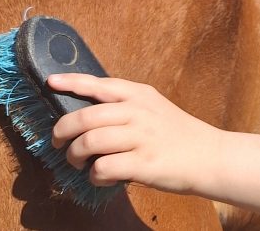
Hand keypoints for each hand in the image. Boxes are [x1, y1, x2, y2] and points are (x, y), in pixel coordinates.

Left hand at [49, 74, 221, 193]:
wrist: (209, 156)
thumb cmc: (177, 134)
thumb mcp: (154, 108)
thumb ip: (125, 106)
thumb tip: (86, 115)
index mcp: (139, 95)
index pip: (98, 84)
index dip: (71, 83)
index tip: (50, 83)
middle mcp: (138, 112)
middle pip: (84, 117)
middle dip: (62, 133)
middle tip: (59, 144)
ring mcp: (141, 137)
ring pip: (89, 142)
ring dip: (75, 156)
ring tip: (77, 163)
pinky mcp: (143, 163)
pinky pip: (102, 168)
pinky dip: (94, 175)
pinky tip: (100, 176)